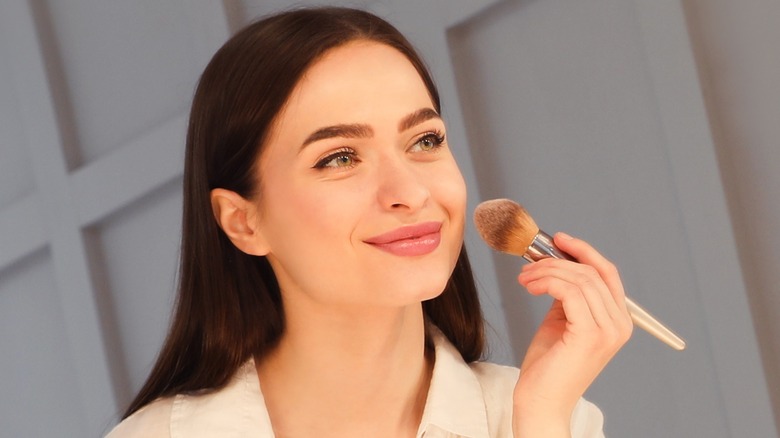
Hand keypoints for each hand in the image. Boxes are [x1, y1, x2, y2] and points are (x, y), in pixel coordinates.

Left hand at [512, 233, 631, 435]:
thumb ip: (567, 295)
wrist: (540, 402)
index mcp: (617, 321)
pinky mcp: (591, 334)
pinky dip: (546, 282)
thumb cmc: (548, 365)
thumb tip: (556, 263)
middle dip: (556, 261)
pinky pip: (569, 291)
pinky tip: (530, 287)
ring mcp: (608, 330)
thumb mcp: (561, 320)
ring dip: (545, 271)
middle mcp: (619, 325)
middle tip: (528, 264)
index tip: (558, 239)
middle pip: (592, 272)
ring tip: (523, 279)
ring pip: (579, 279)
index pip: (606, 273)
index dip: (583, 251)